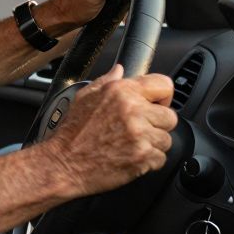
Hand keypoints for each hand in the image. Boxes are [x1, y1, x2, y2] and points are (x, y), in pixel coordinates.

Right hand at [40, 64, 177, 197]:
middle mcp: (133, 110)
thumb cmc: (71, 133)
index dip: (162, 97)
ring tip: (130, 145)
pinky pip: (160, 159)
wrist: (63, 163)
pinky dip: (148, 162)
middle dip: (157, 125)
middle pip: (170, 116)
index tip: (157, 105)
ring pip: (166, 140)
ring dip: (153, 145)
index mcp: (121, 92)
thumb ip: (106, 81)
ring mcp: (139, 135)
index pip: (164, 85)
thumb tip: (119, 70)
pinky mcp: (142, 157)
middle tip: (139, 130)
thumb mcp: (84, 97)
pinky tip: (130, 157)